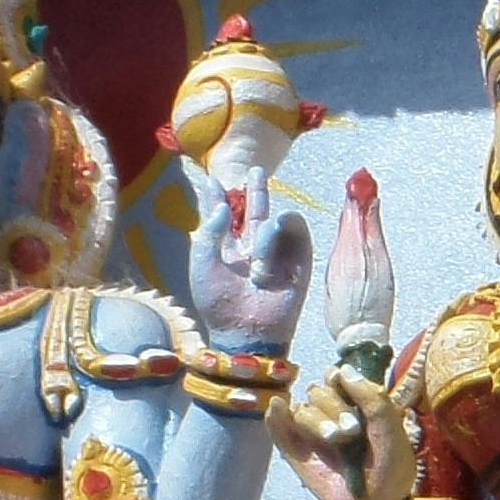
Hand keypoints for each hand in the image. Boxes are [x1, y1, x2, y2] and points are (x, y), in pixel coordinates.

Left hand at [189, 182, 313, 360]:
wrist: (245, 330)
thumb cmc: (218, 302)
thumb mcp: (202, 264)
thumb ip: (210, 232)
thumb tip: (225, 207)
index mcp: (228, 250)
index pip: (226, 217)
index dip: (219, 198)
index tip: (213, 180)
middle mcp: (252, 249)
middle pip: (255, 211)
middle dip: (255, 190)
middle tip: (255, 169)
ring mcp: (276, 254)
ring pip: (273, 221)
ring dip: (264, 226)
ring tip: (257, 249)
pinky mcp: (297, 260)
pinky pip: (296, 231)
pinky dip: (283, 231)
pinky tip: (272, 242)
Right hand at [271, 366, 409, 499]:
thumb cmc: (389, 468)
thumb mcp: (391, 432)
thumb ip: (373, 400)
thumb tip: (342, 370)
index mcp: (355, 404)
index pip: (337, 377)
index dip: (340, 381)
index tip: (348, 392)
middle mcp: (331, 413)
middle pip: (318, 391)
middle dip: (333, 407)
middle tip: (350, 431)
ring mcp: (312, 433)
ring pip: (302, 408)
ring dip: (317, 420)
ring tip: (335, 439)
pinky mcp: (295, 451)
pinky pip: (277, 426)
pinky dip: (276, 416)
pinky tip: (279, 408)